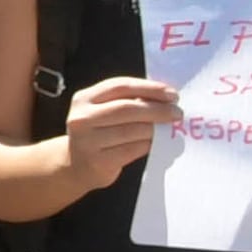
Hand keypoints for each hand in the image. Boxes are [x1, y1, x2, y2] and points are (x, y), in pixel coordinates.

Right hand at [53, 73, 182, 190]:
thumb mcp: (102, 111)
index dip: (149, 88)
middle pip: (127, 108)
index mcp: (83, 99)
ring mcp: (88, 141)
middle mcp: (82, 118)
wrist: (74, 165)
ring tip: (168, 128)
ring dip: (156, 129)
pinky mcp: (98, 161)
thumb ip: (127, 101)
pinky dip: (149, 145)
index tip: (172, 94)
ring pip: (133, 130)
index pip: (120, 86)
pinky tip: (155, 143)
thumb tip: (166, 99)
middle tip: (178, 113)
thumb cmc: (97, 133)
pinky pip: (133, 149)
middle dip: (158, 109)